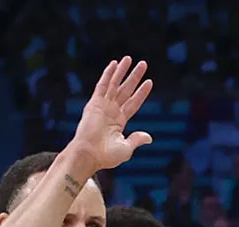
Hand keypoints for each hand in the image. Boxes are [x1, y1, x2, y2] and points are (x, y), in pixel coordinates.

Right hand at [71, 57, 153, 171]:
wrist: (88, 155)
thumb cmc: (105, 156)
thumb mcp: (126, 148)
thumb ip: (136, 139)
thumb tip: (149, 138)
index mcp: (119, 122)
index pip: (133, 103)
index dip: (141, 93)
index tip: (149, 82)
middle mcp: (111, 111)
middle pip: (126, 90)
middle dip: (134, 77)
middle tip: (143, 64)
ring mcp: (103, 106)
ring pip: (115, 84)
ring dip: (122, 71)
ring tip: (130, 59)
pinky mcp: (94, 103)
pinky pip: (102, 85)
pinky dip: (108, 74)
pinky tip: (114, 64)